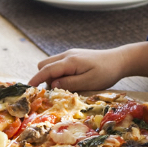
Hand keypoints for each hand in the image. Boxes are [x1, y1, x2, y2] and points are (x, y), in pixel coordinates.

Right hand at [29, 42, 147, 90]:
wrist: (119, 60)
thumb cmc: (106, 73)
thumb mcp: (89, 82)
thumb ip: (70, 83)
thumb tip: (53, 84)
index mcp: (70, 61)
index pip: (47, 70)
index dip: (36, 79)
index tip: (28, 88)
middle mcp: (67, 55)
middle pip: (45, 64)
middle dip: (43, 77)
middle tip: (51, 92)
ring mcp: (71, 54)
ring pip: (51, 63)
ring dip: (51, 75)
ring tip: (62, 88)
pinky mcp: (75, 57)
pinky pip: (59, 64)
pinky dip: (58, 72)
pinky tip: (68, 81)